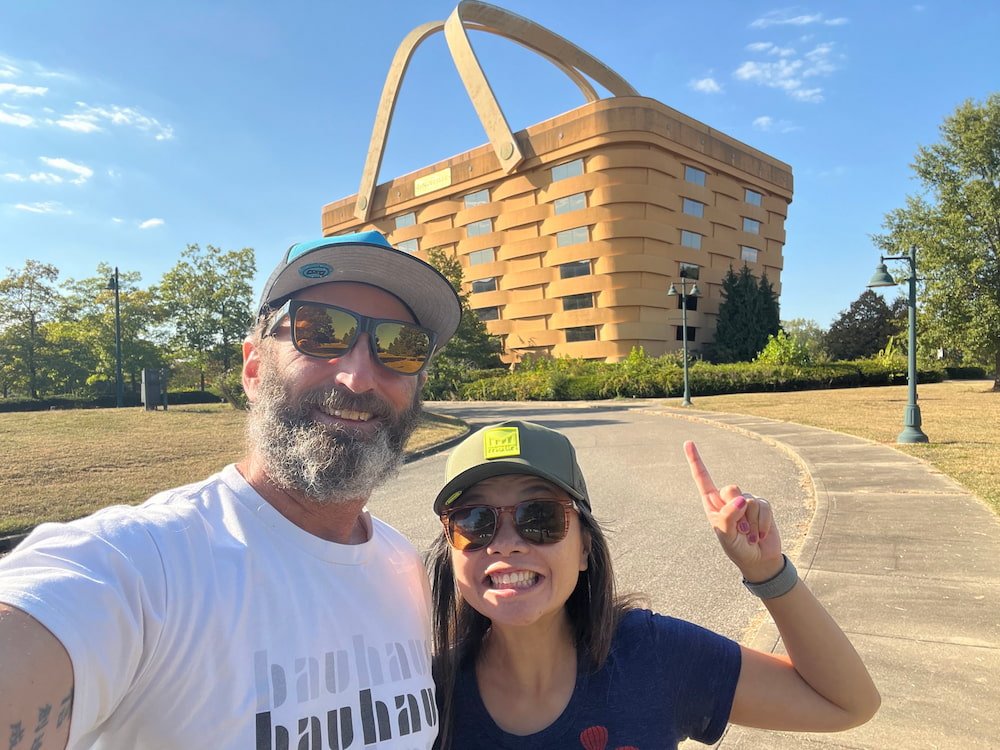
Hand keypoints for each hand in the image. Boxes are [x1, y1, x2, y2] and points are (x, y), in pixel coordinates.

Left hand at [684, 440, 783, 581]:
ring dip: (749, 523)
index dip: (695, 460)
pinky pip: (763, 507)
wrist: (758, 560)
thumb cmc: (736, 548)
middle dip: (736, 510)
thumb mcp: (726, 536)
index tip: (688, 442)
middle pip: (731, 489)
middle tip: (738, 529)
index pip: (703, 479)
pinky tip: (759, 534)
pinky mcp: (762, 506)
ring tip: (748, 534)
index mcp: (712, 504)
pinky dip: (761, 524)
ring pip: (748, 500)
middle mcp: (728, 499)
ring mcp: (746, 501)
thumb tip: (741, 500)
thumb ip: (728, 517)